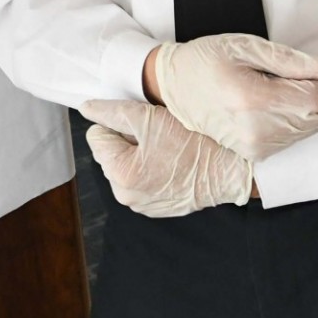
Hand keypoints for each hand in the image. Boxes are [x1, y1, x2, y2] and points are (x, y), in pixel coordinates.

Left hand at [80, 99, 251, 217]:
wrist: (230, 170)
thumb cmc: (194, 143)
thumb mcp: (149, 118)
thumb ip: (111, 112)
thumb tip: (87, 109)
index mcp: (120, 174)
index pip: (96, 137)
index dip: (117, 124)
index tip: (143, 124)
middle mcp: (126, 196)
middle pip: (109, 153)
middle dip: (127, 141)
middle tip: (158, 136)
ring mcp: (142, 205)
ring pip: (125, 167)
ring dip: (139, 155)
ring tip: (167, 149)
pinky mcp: (156, 209)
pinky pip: (141, 181)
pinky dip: (151, 170)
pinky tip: (172, 163)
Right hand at [144, 33, 317, 161]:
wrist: (174, 87)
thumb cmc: (206, 60)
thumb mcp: (244, 46)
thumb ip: (288, 59)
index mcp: (251, 99)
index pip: (314, 98)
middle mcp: (254, 130)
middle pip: (316, 116)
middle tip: (299, 73)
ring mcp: (254, 146)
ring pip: (308, 128)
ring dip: (306, 106)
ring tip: (280, 87)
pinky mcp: (254, 154)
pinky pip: (294, 138)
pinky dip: (294, 119)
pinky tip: (274, 104)